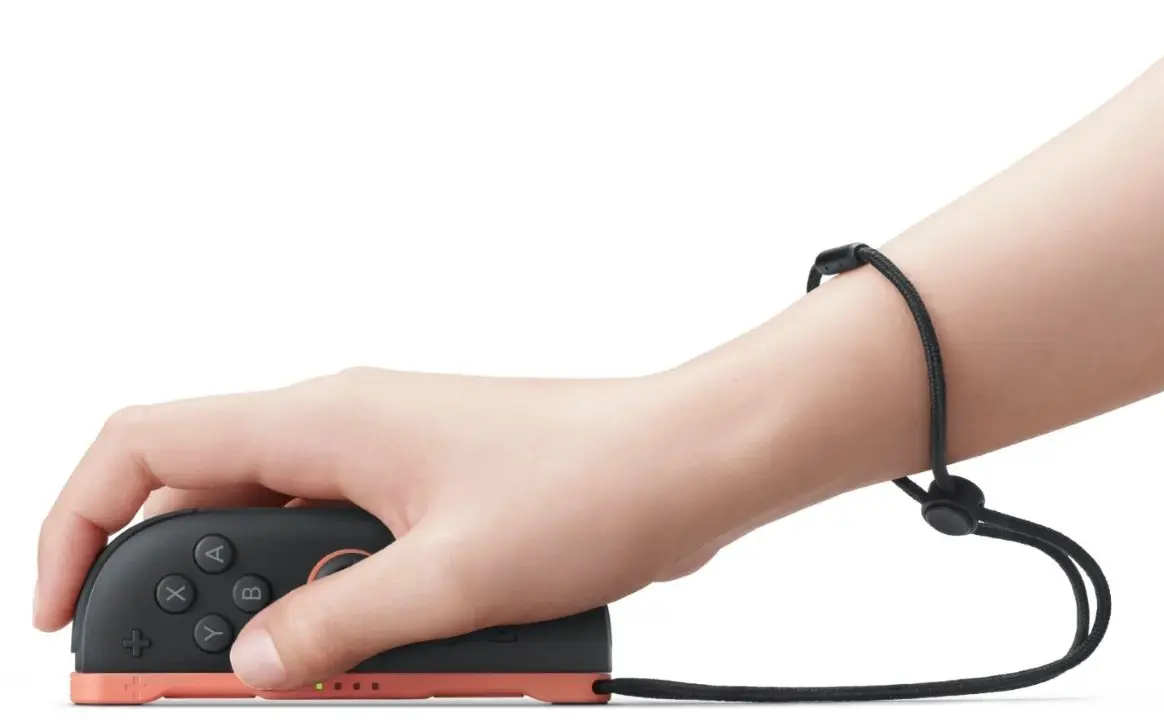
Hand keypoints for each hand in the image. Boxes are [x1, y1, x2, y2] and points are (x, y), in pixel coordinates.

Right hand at [33, 367, 747, 690]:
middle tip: (193, 687)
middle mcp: (346, 431)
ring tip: (311, 680)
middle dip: (188, 605)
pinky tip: (380, 659)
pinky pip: (354, 557)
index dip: (81, 527)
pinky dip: (343, 611)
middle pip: (211, 511)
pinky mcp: (431, 500)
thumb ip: (333, 627)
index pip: (147, 447)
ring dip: (280, 620)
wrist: (690, 462)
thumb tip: (248, 666)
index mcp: (326, 422)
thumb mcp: (449, 581)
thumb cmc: (593, 484)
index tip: (68, 620)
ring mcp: (389, 465)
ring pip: (286, 546)